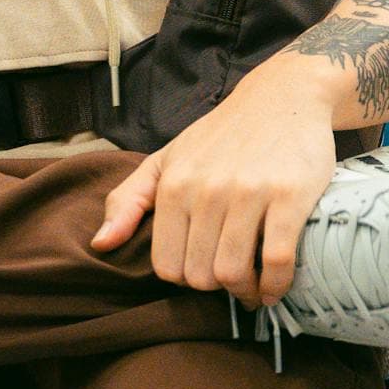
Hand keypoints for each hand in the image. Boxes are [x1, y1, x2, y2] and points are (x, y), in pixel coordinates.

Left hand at [90, 55, 337, 304]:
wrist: (284, 95)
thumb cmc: (223, 135)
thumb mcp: (168, 158)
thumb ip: (128, 200)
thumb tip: (100, 244)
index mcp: (174, 185)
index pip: (167, 265)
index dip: (185, 279)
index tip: (204, 273)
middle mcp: (206, 190)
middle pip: (200, 276)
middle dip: (216, 289)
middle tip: (232, 281)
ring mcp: (248, 193)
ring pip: (233, 272)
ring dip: (245, 292)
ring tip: (254, 287)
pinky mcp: (289, 196)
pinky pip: (277, 260)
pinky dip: (277, 284)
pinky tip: (277, 285)